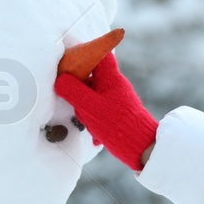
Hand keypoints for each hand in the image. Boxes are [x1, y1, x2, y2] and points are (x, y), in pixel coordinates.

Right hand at [53, 53, 158, 171]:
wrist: (142, 148)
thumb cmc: (117, 125)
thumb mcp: (89, 107)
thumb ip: (73, 91)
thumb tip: (60, 79)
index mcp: (111, 78)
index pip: (100, 54)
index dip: (85, 54)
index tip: (70, 64)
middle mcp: (116, 86)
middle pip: (92, 78)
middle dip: (80, 91)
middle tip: (78, 104)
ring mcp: (118, 100)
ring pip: (94, 97)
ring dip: (86, 110)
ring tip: (90, 124)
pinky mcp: (118, 113)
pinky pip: (100, 111)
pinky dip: (95, 121)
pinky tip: (96, 136)